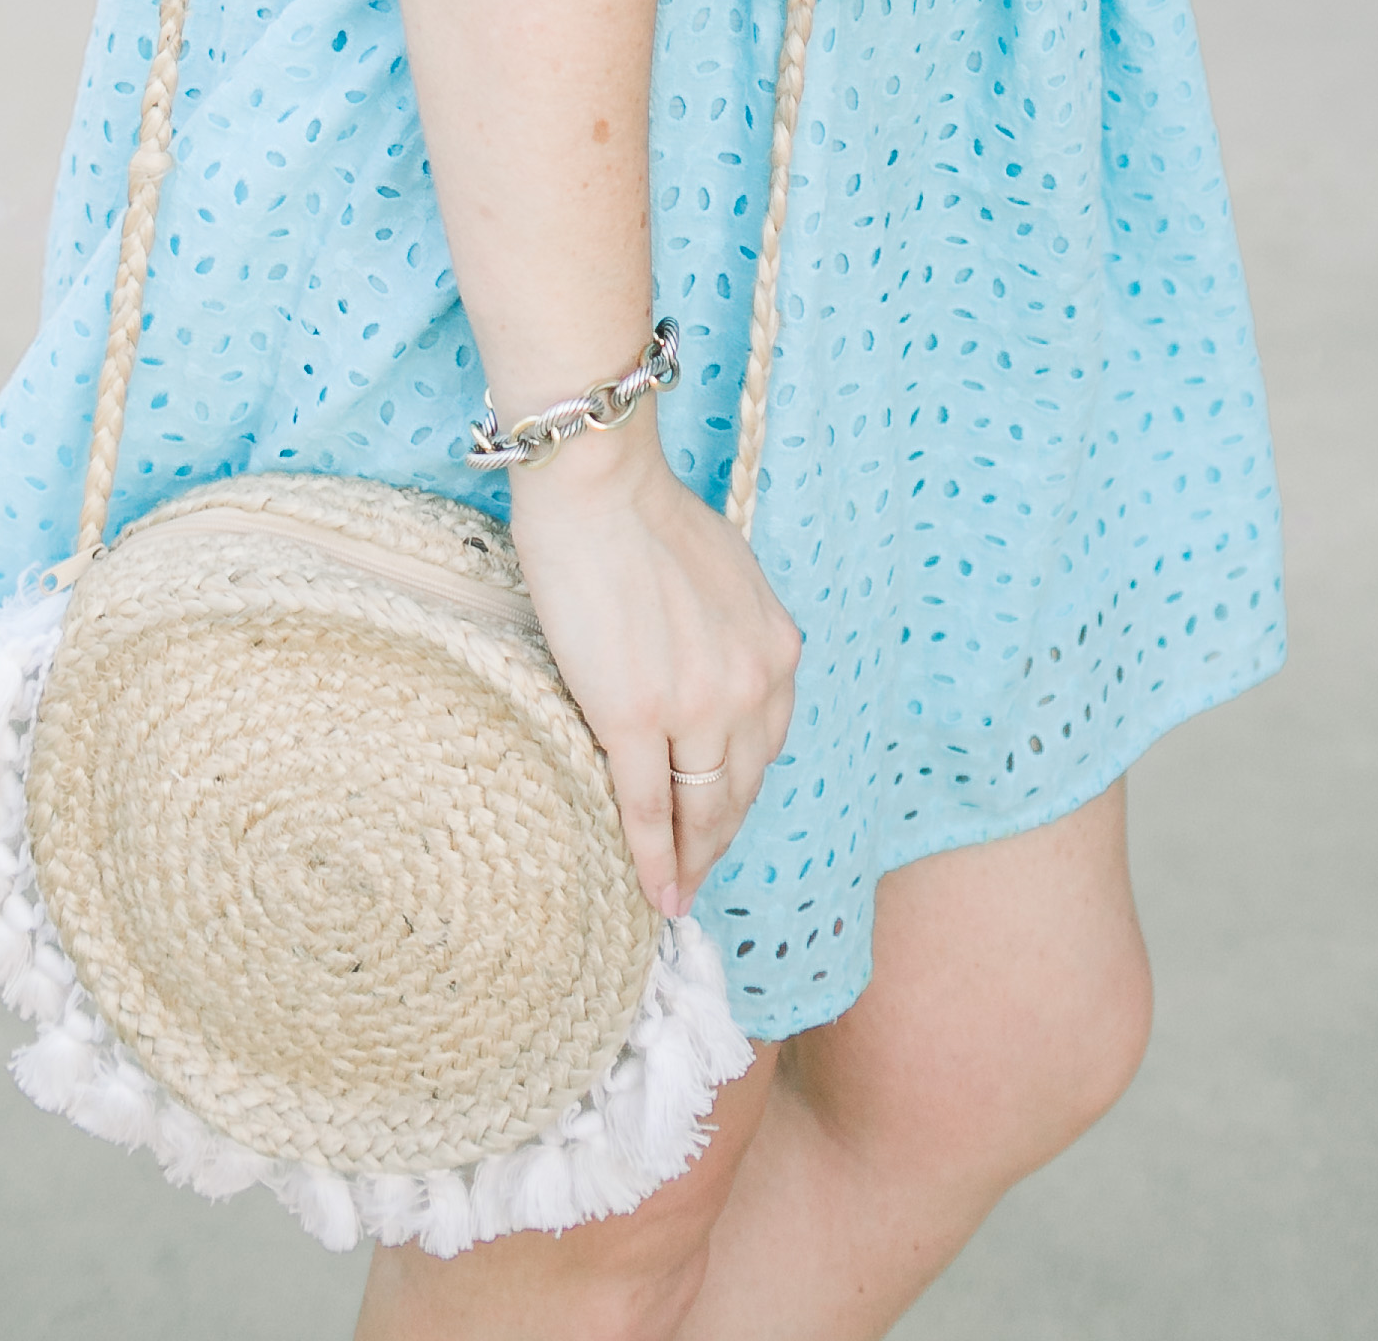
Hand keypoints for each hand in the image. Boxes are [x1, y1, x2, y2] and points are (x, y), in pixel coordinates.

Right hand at [505, 415, 801, 918]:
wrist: (600, 484)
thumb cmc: (648, 515)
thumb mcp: (729, 577)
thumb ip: (736, 635)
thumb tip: (721, 672)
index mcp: (776, 649)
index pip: (765, 747)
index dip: (742, 793)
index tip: (723, 822)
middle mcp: (750, 684)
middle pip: (739, 788)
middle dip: (720, 838)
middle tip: (699, 877)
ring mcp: (695, 707)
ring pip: (701, 809)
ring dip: (691, 861)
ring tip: (677, 894)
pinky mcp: (635, 718)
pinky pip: (648, 808)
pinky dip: (654, 859)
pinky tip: (654, 892)